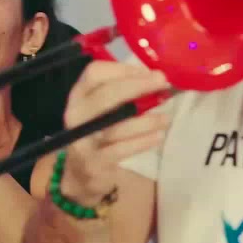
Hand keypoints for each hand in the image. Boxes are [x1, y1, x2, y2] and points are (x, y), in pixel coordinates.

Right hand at [60, 61, 170, 204]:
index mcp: (79, 95)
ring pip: (116, 126)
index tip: (149, 72)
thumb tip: (157, 78)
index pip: (94, 73)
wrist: (83, 173)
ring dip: (146, 121)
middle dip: (137, 86)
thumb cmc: (102, 132)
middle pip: (105, 96)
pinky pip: (120, 149)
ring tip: (166, 119)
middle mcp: (76, 115)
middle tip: (163, 83)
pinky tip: (158, 137)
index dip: (123, 69)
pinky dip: (142, 142)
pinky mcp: (92, 162)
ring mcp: (81, 140)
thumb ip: (126, 92)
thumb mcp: (107, 109)